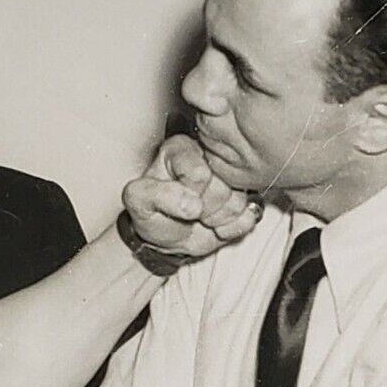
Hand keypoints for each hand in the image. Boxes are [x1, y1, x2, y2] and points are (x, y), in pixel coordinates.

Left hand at [122, 134, 260, 260]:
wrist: (168, 238)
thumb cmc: (152, 212)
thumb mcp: (139, 203)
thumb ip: (156, 195)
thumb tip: (191, 205)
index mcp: (180, 148)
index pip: (199, 174)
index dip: (185, 195)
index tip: (174, 199)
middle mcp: (210, 157)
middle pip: (220, 189)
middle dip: (201, 209)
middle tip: (187, 212)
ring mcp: (232, 178)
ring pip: (236, 204)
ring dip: (214, 219)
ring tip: (199, 216)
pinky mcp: (247, 198)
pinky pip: (248, 219)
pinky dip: (228, 229)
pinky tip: (215, 223)